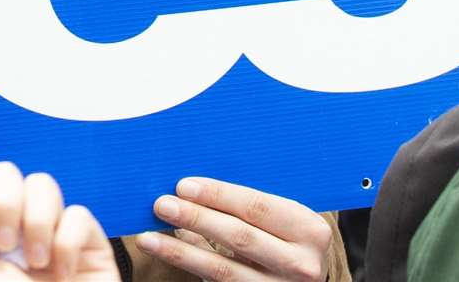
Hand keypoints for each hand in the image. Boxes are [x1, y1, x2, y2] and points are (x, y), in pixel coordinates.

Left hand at [0, 161, 117, 279]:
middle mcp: (16, 226)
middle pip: (7, 172)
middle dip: (6, 199)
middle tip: (6, 243)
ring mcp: (52, 231)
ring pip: (44, 185)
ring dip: (37, 220)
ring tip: (37, 262)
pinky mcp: (89, 242)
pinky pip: (78, 213)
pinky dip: (68, 241)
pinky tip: (63, 273)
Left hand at [134, 178, 331, 281]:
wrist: (304, 279)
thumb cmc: (287, 238)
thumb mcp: (282, 219)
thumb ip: (245, 205)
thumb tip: (188, 186)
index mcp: (309, 230)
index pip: (256, 206)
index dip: (218, 195)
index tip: (183, 185)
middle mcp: (301, 263)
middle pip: (239, 236)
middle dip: (196, 218)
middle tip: (162, 205)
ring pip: (223, 269)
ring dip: (180, 252)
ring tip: (149, 237)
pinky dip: (189, 266)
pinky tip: (168, 254)